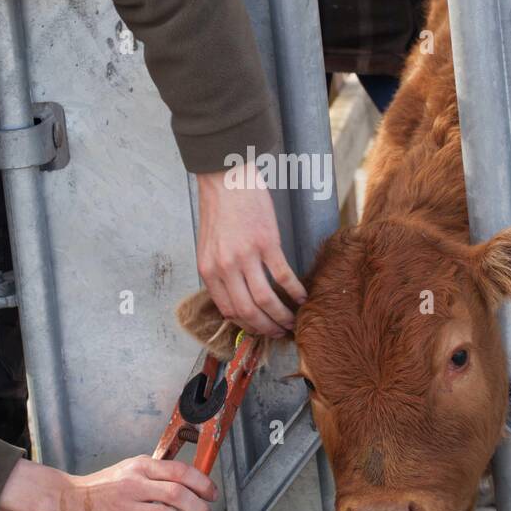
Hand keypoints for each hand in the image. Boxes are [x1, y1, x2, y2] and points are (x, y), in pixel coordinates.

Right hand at [0, 455, 218, 510]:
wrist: (69, 501)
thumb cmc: (104, 487)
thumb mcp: (130, 470)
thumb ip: (157, 474)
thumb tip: (191, 484)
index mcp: (141, 467)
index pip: (179, 471)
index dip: (202, 483)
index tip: (212, 495)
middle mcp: (135, 485)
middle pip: (177, 494)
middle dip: (200, 508)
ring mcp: (127, 508)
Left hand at [196, 163, 306, 337]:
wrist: (226, 177)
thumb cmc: (218, 209)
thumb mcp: (208, 245)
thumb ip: (218, 271)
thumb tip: (233, 297)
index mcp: (208, 269)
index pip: (228, 309)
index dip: (246, 325)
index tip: (259, 329)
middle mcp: (225, 266)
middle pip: (248, 310)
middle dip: (266, 327)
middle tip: (280, 332)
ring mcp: (246, 255)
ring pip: (266, 298)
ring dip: (282, 315)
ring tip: (293, 321)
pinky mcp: (267, 242)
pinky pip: (283, 275)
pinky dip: (295, 290)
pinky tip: (302, 296)